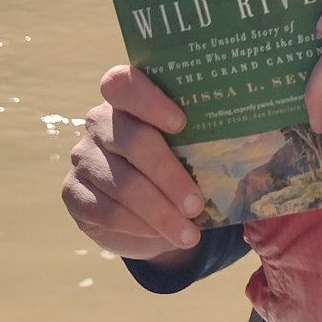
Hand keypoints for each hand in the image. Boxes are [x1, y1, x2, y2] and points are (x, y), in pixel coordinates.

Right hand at [61, 66, 205, 262]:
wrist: (147, 212)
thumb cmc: (178, 167)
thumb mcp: (190, 149)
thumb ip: (201, 139)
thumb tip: (248, 146)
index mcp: (127, 100)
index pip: (122, 84)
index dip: (149, 100)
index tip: (181, 123)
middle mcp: (100, 122)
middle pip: (132, 140)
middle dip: (169, 175)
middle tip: (196, 204)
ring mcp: (83, 157)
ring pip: (122, 184)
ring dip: (160, 212)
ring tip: (189, 233)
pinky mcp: (73, 193)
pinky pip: (107, 211)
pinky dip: (139, 227)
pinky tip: (161, 237)